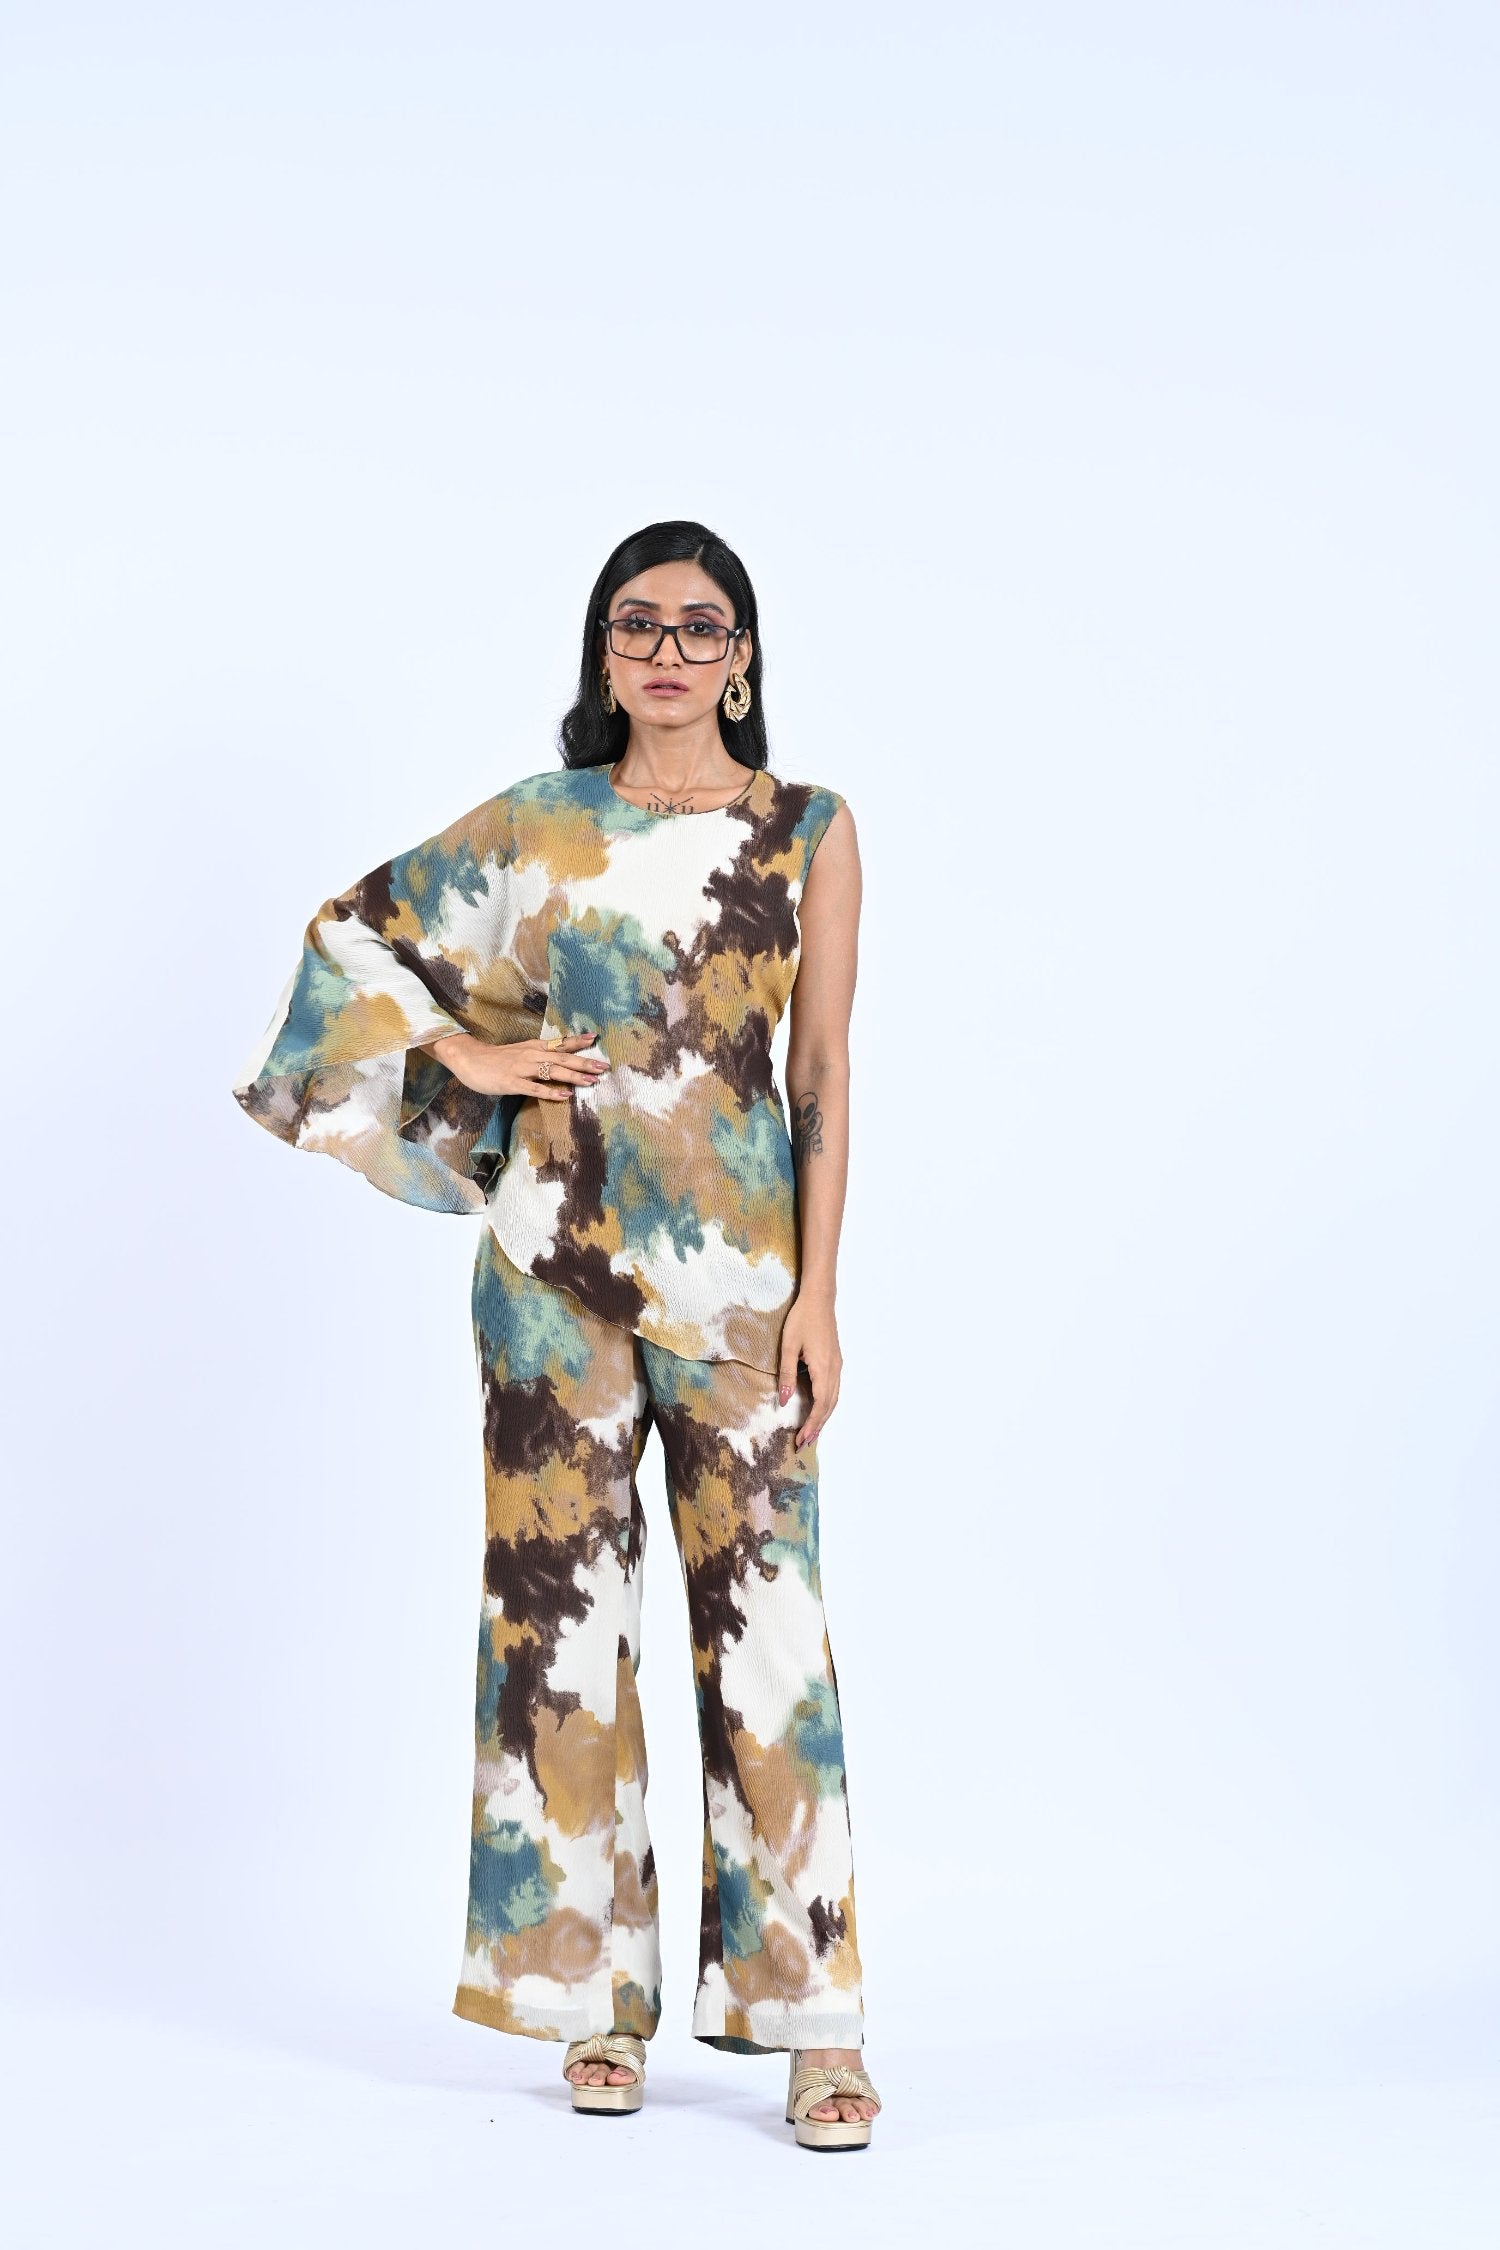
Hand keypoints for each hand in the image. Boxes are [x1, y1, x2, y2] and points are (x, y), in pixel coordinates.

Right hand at [429, 1029, 607, 1102]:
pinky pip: (534, 1088)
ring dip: (573, 1076)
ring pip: (552, 1071)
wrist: (469, 1059)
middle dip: (584, 1062)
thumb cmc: (496, 1059)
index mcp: (534, 1047)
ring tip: (591, 1081)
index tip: (595, 1038)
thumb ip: (539, 1056)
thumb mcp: (520, 1052)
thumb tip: (559, 1061)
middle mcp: (531, 1055)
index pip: (560, 1043)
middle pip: (562, 1058)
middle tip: (603, 1067)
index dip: (577, 1041)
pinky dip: (551, 1092)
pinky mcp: (512, 1082)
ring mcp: (521, 1068)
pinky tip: (565, 1096)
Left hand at [776, 1287, 842, 1449]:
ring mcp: (837, 1366)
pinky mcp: (836, 1361)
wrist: (819, 1299)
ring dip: (824, 1418)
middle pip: (829, 1406)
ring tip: (812, 1432)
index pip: (820, 1405)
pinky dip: (827, 1405)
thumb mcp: (788, 1346)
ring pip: (834, 1399)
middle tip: (804, 1443)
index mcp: (823, 1368)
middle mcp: (834, 1370)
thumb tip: (785, 1401)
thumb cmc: (801, 1320)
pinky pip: (834, 1390)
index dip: (811, 1424)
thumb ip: (787, 1375)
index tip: (801, 1439)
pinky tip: (819, 1410)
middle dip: (818, 1427)